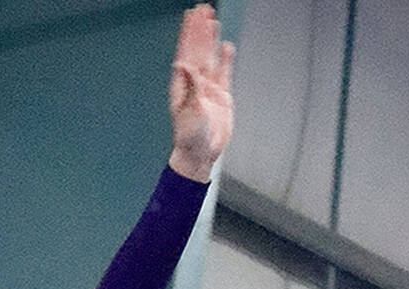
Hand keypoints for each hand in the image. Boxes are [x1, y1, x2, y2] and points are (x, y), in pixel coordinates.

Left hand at [168, 4, 234, 182]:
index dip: (190, 33)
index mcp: (183, 84)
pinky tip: (226, 46)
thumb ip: (189, 87)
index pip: (187, 51)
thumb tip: (183, 65)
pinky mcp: (221, 95)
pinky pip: (224, 71)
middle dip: (199, 29)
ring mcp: (208, 88)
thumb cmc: (189, 137)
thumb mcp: (189, 111)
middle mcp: (194, 83)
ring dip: (210, 39)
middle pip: (198, 49)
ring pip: (210, 56)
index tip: (192, 16)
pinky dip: (225, 59)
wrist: (201, 153)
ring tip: (211, 21)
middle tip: (202, 9)